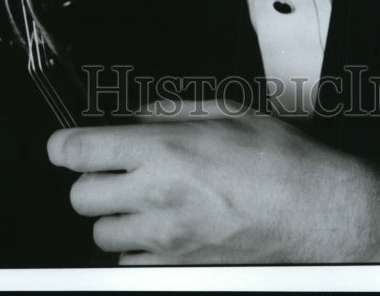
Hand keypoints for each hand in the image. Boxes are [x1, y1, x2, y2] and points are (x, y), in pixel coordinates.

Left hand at [47, 101, 379, 264]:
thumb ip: (171, 110)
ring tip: (141, 198)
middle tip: (115, 168)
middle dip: (92, 179)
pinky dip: (135, 245)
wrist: (315, 210)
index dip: (64, 145)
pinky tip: (160, 226)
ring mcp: (166, 238)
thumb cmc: (280, 160)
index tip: (66, 144)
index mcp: (165, 150)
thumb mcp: (226, 111)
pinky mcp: (178, 268)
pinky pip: (128, 262)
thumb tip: (138, 115)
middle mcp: (158, 196)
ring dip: (113, 214)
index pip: (81, 150)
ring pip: (100, 233)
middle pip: (81, 196)